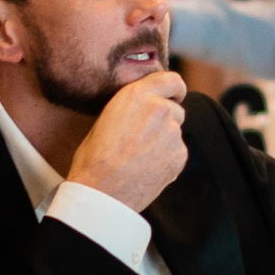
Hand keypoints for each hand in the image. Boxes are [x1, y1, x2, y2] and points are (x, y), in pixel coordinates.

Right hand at [67, 70, 188, 212]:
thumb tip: (144, 111)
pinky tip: (147, 169)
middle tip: (143, 138)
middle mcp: (160, 109)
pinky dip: (167, 159)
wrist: (101, 193)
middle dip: (165, 121)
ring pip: (176, 132)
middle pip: (175, 110)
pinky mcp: (180, 156)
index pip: (173, 81)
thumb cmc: (94, 159)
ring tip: (141, 157)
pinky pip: (177, 153)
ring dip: (165, 141)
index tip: (174, 97)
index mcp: (137, 95)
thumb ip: (133, 108)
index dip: (175, 90)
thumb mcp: (107, 118)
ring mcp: (173, 133)